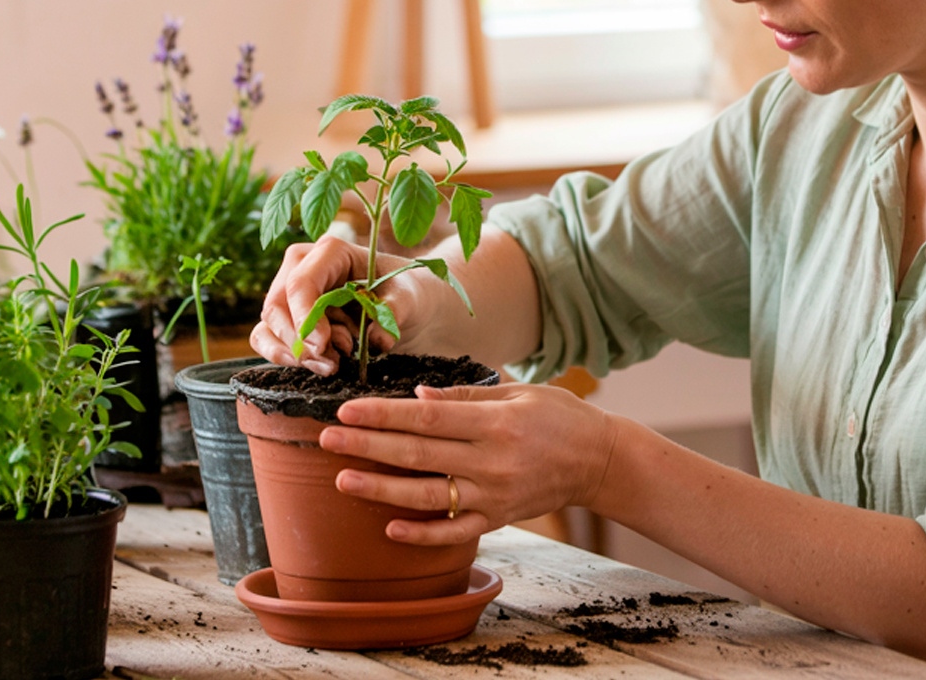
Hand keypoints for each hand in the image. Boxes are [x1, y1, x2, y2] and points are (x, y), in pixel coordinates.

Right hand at [250, 235, 413, 373]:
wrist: (409, 307)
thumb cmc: (407, 292)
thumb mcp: (410, 296)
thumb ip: (394, 313)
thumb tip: (377, 340)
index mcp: (331, 252)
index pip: (301, 284)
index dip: (305, 318)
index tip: (322, 347)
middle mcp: (304, 266)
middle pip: (277, 306)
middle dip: (300, 341)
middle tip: (332, 363)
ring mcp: (293, 292)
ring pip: (269, 325)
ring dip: (295, 353)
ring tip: (332, 365)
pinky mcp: (290, 317)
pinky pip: (267, 338)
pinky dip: (286, 357)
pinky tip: (319, 365)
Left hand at [318, 381, 617, 544]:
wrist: (599, 460)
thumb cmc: (558, 414)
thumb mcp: (517, 391)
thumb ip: (465, 397)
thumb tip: (416, 400)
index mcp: (493, 422)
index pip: (424, 419)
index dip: (382, 416)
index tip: (347, 411)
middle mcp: (490, 461)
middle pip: (417, 455)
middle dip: (367, 447)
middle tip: (326, 440)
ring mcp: (493, 494)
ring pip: (427, 497)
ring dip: (381, 489)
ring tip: (344, 479)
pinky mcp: (499, 518)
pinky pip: (454, 532)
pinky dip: (422, 534)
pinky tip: (390, 527)